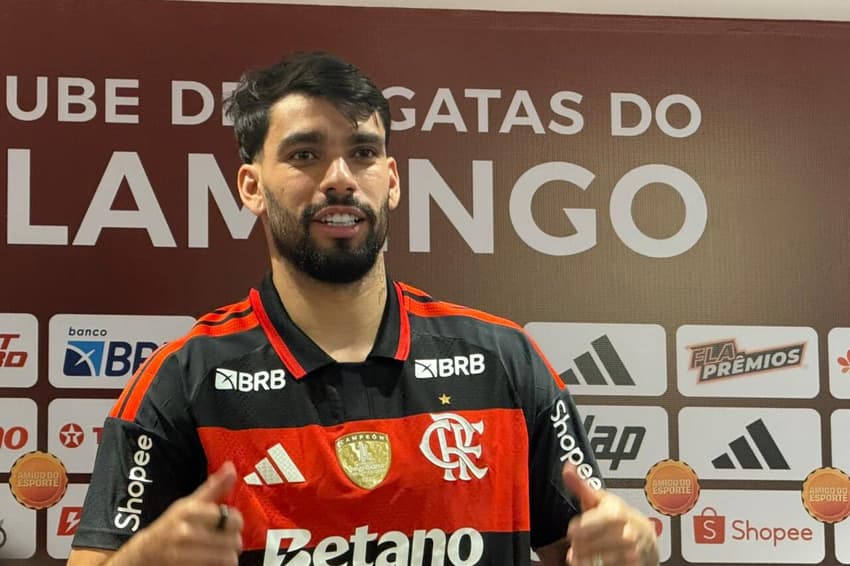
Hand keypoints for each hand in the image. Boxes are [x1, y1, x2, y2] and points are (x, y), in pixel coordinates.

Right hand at [125, 461, 243, 565]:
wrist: (146, 553)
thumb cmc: (171, 526)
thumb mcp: (189, 503)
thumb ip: (214, 487)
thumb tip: (231, 467)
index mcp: (189, 511)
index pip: (230, 517)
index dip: (235, 521)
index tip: (231, 522)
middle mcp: (185, 532)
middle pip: (233, 540)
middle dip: (233, 540)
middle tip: (226, 539)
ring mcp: (184, 554)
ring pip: (228, 558)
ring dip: (228, 556)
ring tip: (220, 552)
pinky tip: (212, 561)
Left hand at [562, 464, 658, 565]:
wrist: (647, 539)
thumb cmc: (620, 518)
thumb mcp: (601, 499)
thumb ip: (582, 485)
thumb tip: (568, 467)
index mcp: (618, 511)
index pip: (599, 520)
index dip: (581, 527)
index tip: (571, 531)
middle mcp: (628, 531)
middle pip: (598, 541)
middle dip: (581, 545)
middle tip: (574, 545)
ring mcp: (633, 550)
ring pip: (602, 559)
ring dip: (586, 559)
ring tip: (578, 556)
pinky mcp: (635, 565)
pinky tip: (593, 562)